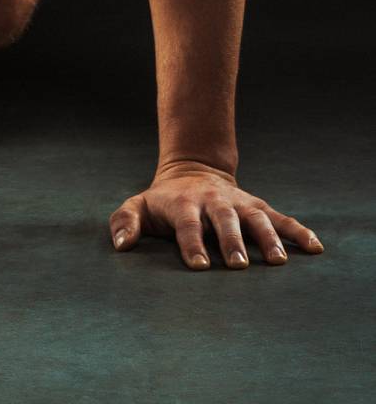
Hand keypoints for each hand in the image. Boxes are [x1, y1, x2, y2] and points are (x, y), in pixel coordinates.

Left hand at [109, 160, 324, 269]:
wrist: (193, 171)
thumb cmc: (164, 201)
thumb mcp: (139, 205)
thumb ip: (126, 222)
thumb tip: (121, 246)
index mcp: (184, 205)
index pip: (187, 225)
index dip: (191, 244)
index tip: (199, 265)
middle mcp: (214, 203)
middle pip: (224, 221)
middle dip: (231, 242)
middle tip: (238, 266)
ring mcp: (239, 204)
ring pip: (257, 218)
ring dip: (268, 238)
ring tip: (278, 261)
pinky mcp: (259, 207)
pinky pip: (282, 219)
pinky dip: (299, 231)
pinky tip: (315, 247)